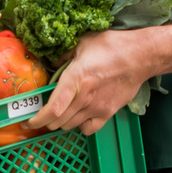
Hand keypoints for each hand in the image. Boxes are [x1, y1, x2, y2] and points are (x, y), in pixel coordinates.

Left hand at [26, 30, 157, 134]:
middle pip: (58, 121)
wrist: (141, 56)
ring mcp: (97, 108)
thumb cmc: (112, 46)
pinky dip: (80, 126)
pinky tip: (79, 116)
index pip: (53, 109)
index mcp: (75, 79)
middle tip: (43, 113)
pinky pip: (89, 129)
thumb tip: (52, 64)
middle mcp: (84, 97)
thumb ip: (64, 55)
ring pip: (70, 126)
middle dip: (46, 120)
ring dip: (62, 122)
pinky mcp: (108, 113)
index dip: (38, 119)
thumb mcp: (83, 43)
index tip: (29, 121)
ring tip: (61, 112)